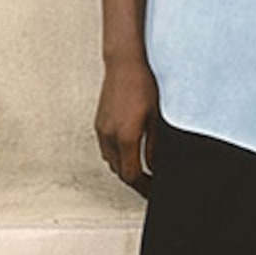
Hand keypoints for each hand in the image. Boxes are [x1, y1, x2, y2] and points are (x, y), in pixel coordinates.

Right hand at [95, 56, 159, 197]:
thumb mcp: (156, 118)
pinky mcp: (99, 123)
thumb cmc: (143, 85)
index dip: (143, 187)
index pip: (131, 175)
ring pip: (111, 161)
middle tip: (151, 183)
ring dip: (125, 168)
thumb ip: (154, 146)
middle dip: (135, 180)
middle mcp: (110, 136)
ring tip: (141, 169)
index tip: (153, 191)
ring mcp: (102, 130)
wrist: (124, 63)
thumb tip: (154, 166)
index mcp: (125, 138)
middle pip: (120, 172)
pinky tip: (129, 151)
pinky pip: (106, 148)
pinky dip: (117, 156)